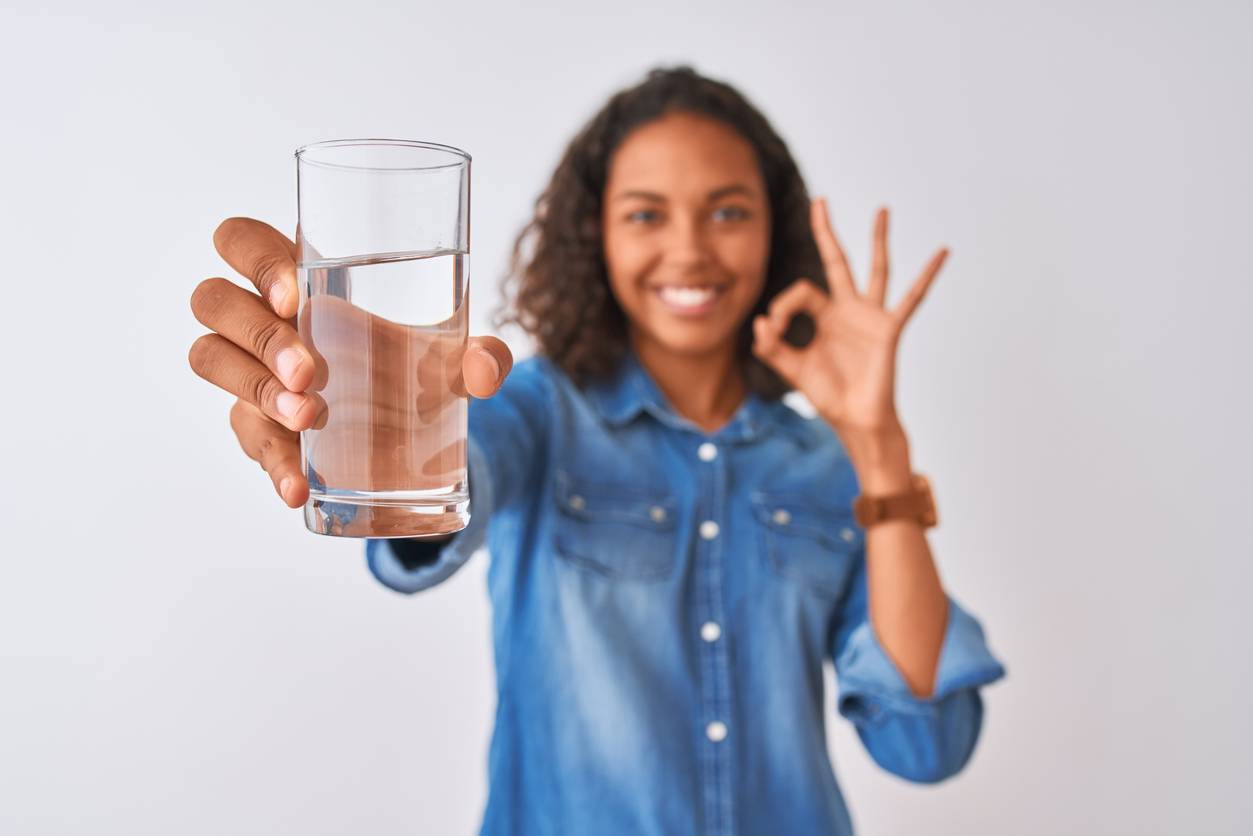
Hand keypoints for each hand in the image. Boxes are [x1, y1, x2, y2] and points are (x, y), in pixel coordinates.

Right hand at [188, 217, 511, 508]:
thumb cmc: (415, 363)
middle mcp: (263, 317)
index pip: (242, 242)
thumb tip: (487, 371)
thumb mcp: (454, 357)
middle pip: (214, 301)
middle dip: (258, 335)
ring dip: (254, 388)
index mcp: (300, 275)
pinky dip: (270, 464)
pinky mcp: (255, 423)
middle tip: (310, 372)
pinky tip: (297, 488)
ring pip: (209, 358)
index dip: (254, 260)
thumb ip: (481, 356)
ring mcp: (251, 369)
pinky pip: (243, 437)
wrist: (412, 429)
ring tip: (308, 418)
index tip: (296, 296)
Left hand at [751, 199, 947, 438]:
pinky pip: (912, 298)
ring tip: (881, 209)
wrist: (855, 420)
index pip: (800, 291)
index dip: (781, 305)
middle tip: (821, 200)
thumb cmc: (830, 395)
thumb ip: (771, 347)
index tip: (772, 331)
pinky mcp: (889, 329)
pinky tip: (942, 252)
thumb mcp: (792, 369)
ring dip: (878, 239)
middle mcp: (848, 309)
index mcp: (824, 316)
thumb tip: (759, 320)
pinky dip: (927, 275)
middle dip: (827, 231)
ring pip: (876, 269)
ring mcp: (871, 316)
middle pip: (837, 261)